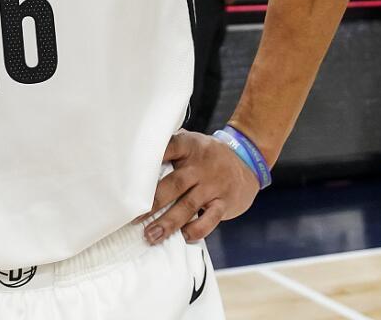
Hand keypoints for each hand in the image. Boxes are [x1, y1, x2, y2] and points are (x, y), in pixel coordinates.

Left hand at [139, 130, 261, 245]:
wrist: (247, 162)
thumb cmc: (209, 155)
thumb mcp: (193, 143)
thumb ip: (171, 147)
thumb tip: (137, 153)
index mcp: (189, 146)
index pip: (169, 148)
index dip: (152, 158)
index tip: (133, 174)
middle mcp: (200, 166)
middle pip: (174, 183)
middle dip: (153, 202)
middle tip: (134, 217)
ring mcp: (213, 186)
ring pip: (188, 206)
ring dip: (168, 222)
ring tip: (152, 235)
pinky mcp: (224, 203)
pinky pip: (209, 220)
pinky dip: (195, 231)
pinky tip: (182, 236)